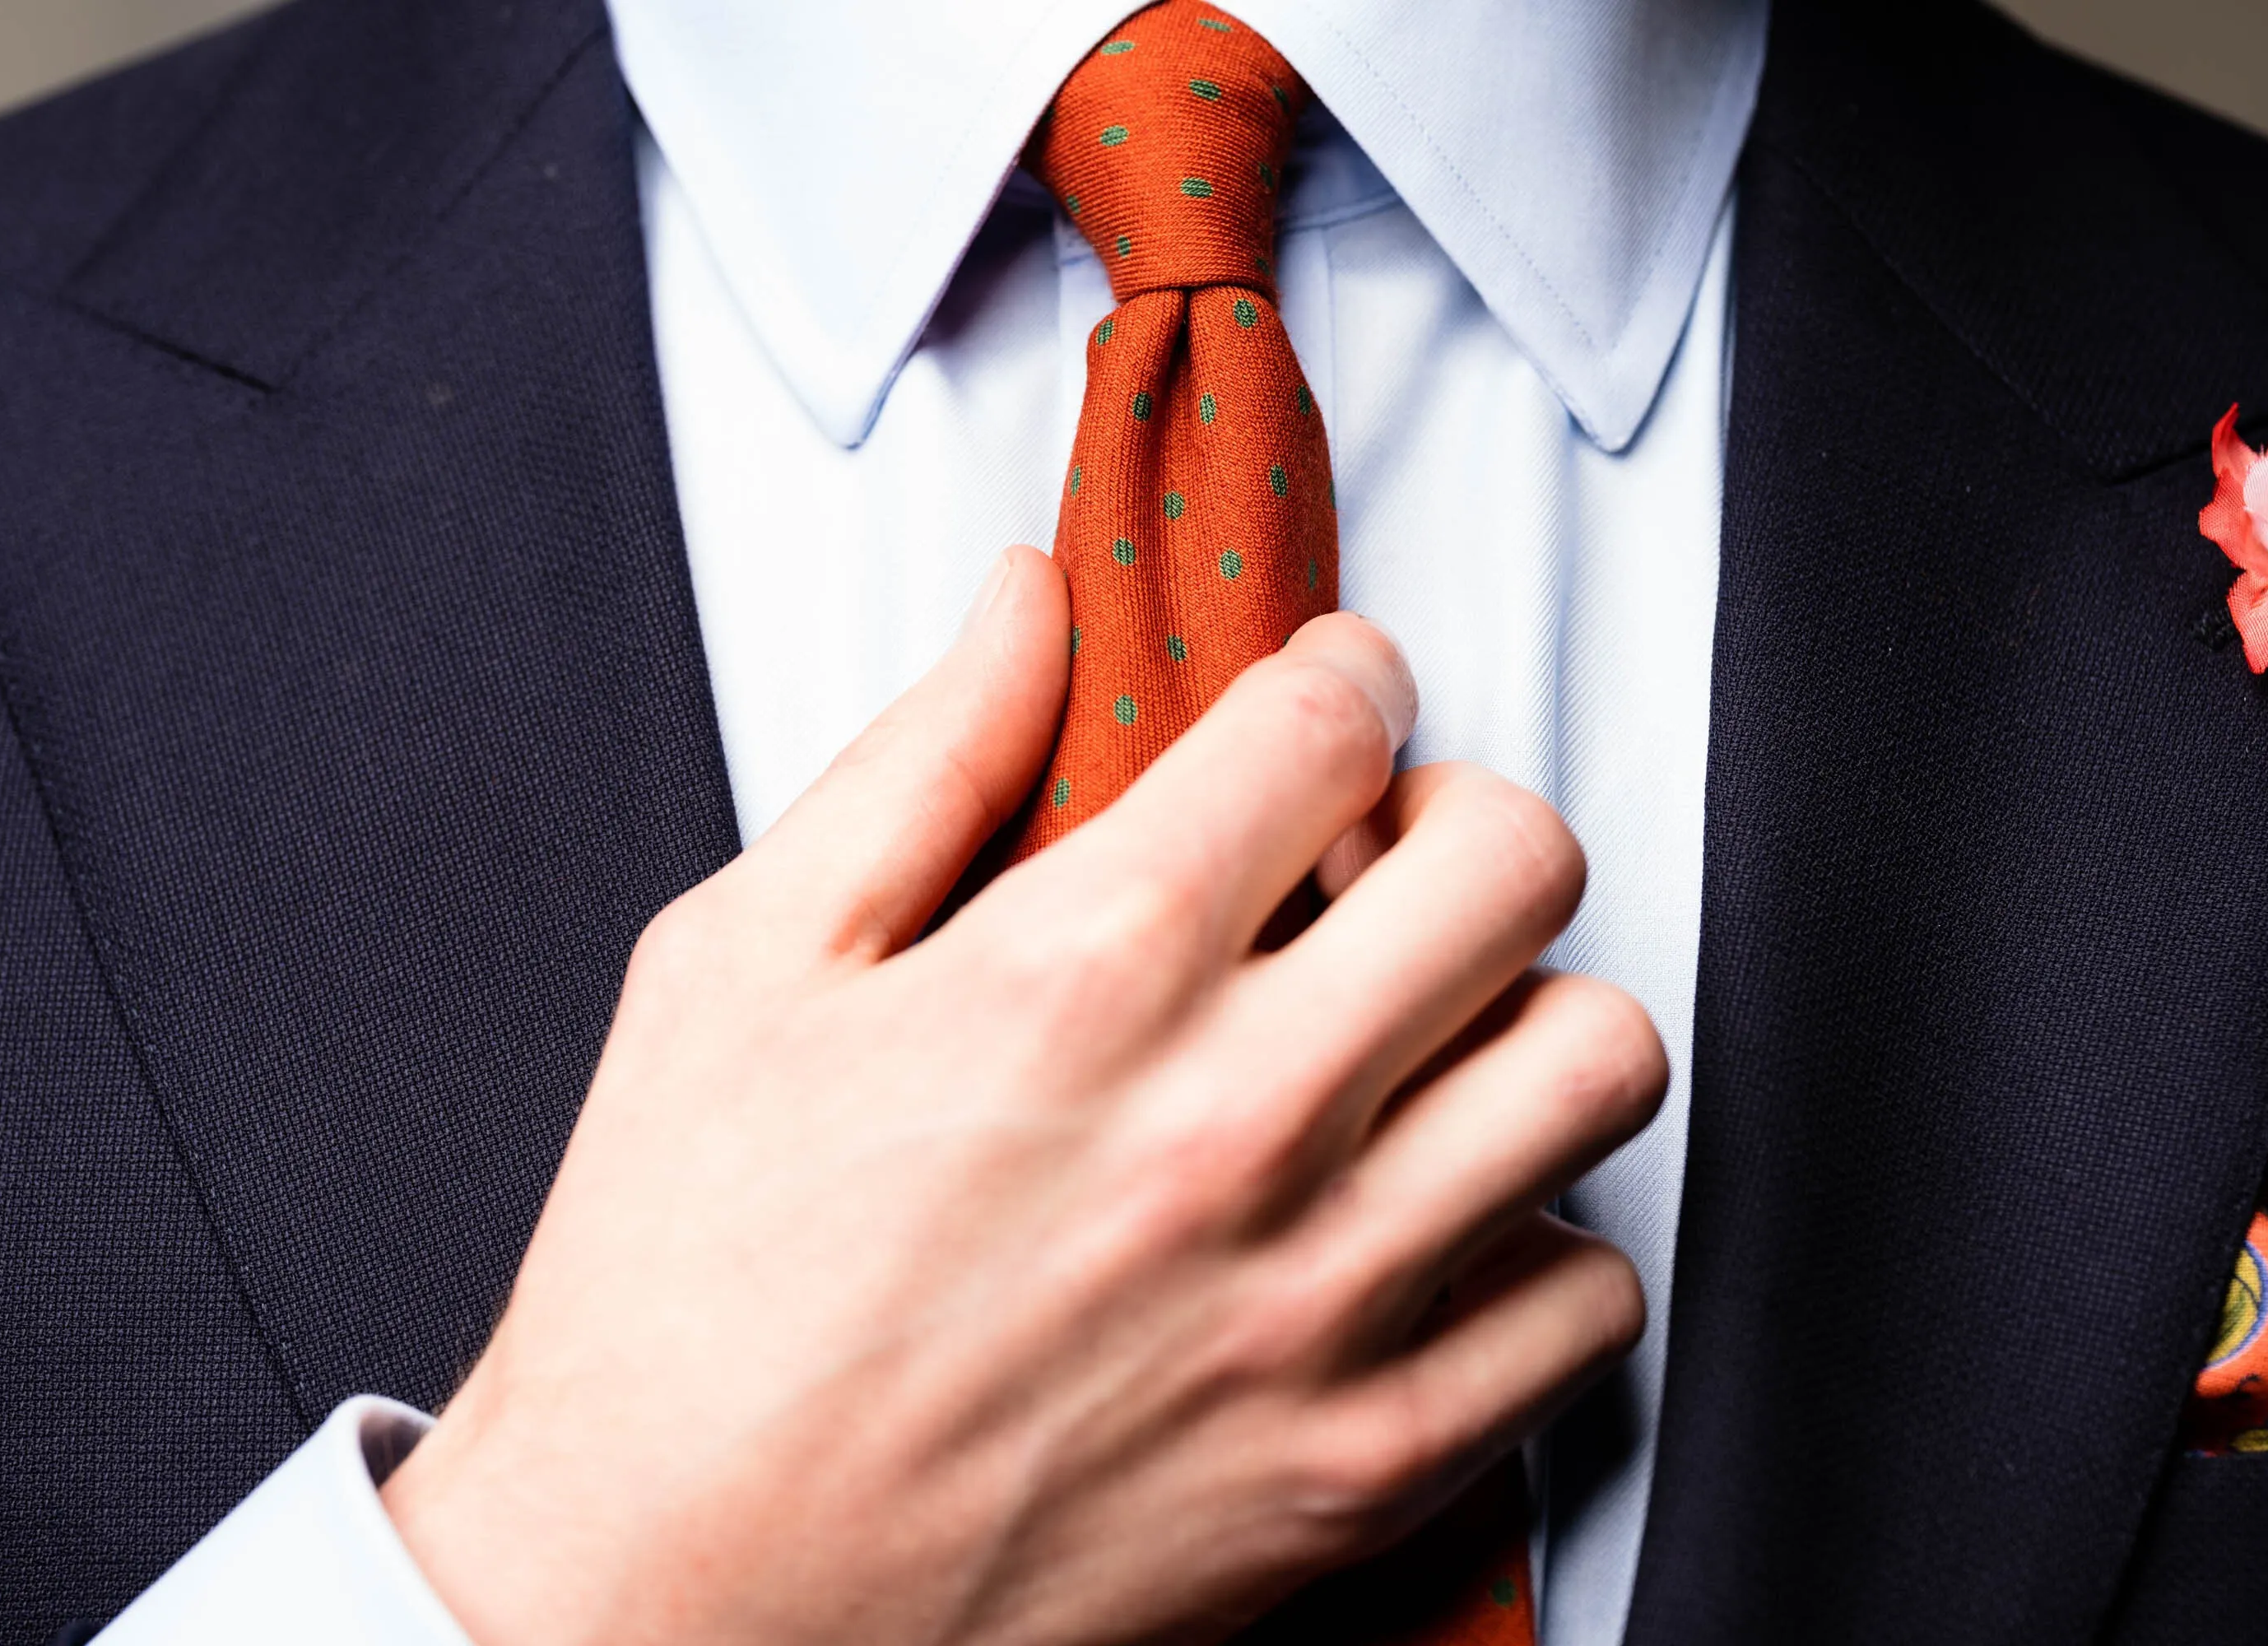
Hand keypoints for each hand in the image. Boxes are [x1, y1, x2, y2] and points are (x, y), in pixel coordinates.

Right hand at [380, 543, 1665, 1645]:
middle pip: (1516, 862)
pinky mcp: (1360, 1464)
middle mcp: (1234, 1123)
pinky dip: (1537, 1240)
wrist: (672, 1608)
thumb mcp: (739, 969)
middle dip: (1461, 815)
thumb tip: (1026, 605)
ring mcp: (1318, 1303)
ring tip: (1432, 1032)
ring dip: (1529, 1011)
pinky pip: (1585, 1299)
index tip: (1322, 702)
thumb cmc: (680, 1304)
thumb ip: (916, 758)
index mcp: (1083, 972)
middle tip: (1388, 855)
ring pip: (1595, 1064)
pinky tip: (1428, 1224)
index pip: (1330, 725)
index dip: (1340, 674)